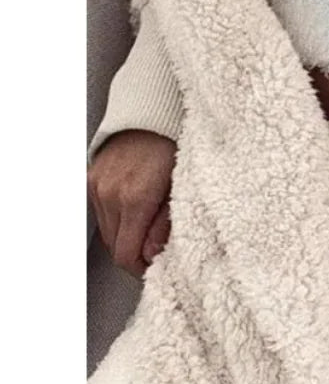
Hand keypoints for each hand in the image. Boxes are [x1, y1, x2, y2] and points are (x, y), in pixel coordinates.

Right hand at [87, 129, 176, 276]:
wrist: (153, 114)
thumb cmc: (175, 147)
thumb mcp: (181, 188)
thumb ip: (165, 224)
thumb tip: (151, 254)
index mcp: (135, 198)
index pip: (125, 255)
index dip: (140, 269)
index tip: (155, 269)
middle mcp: (110, 194)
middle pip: (114, 246)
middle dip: (134, 254)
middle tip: (156, 253)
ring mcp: (97, 186)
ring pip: (106, 231)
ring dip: (125, 237)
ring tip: (148, 231)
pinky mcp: (91, 178)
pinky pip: (101, 213)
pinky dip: (116, 220)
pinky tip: (135, 214)